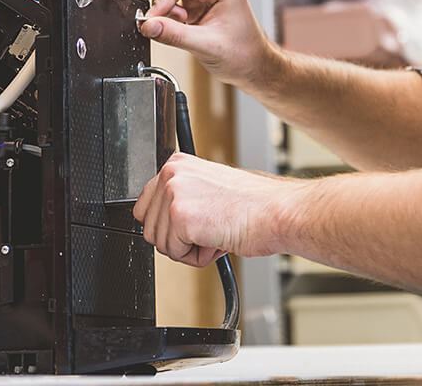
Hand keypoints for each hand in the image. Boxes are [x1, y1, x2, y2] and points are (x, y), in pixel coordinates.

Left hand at [132, 152, 290, 266]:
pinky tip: (217, 240)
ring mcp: (173, 193)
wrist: (276, 212)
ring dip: (188, 249)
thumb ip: (182, 198)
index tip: (189, 225)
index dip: (167, 225)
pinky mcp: (180, 216)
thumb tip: (160, 221)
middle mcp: (171, 173)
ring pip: (160, 243)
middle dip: (178, 239)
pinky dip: (197, 257)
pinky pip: (175, 254)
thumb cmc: (252, 206)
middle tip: (209, 229)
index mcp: (177, 164)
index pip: (145, 205)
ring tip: (216, 232)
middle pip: (149, 227)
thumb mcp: (207, 190)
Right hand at [138, 0, 270, 88]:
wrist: (253, 66)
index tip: (153, 18)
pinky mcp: (198, 0)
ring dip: (166, 6)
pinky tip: (182, 25)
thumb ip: (173, 34)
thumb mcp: (206, 47)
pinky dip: (169, 12)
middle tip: (168, 22)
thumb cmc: (243, 55)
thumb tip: (147, 25)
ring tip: (181, 24)